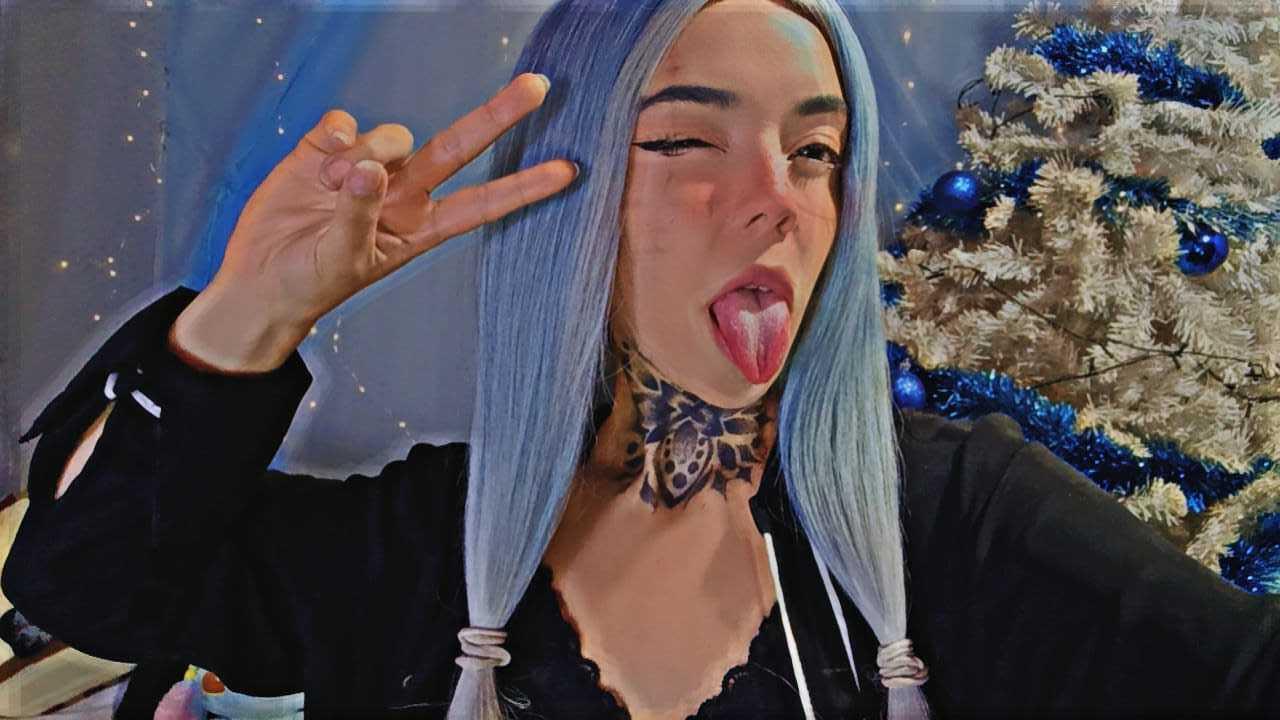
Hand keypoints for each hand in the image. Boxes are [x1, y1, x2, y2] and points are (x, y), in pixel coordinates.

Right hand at [205, 72, 575, 333]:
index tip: (568, 171)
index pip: (482, 204)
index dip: (524, 188)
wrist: (258, 280)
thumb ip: (359, 212)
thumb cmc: (310, 283)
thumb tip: (369, 166)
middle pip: (458, 147)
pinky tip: (317, 164)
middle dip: (498, 115)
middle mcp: (403, 192)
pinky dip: (333, 138)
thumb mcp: (342, 260)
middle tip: (538, 87)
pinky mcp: (326, 147)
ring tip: (328, 188)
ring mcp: (367, 166)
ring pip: (392, 134)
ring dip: (364, 153)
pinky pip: (344, 121)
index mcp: (420, 228)